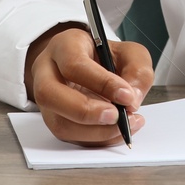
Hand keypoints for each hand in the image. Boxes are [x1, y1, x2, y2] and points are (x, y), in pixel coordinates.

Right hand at [24, 23, 153, 145]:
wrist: (89, 66)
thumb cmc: (105, 57)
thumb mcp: (129, 52)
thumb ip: (137, 70)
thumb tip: (131, 100)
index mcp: (64, 46)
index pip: (74, 64)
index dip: (102, 83)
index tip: (127, 96)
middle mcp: (47, 72)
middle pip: (50, 94)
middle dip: (86, 112)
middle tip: (117, 116)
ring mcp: (47, 100)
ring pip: (59, 123)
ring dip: (95, 132)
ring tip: (125, 126)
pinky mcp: (54, 121)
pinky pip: (71, 137)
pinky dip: (98, 139)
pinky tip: (118, 131)